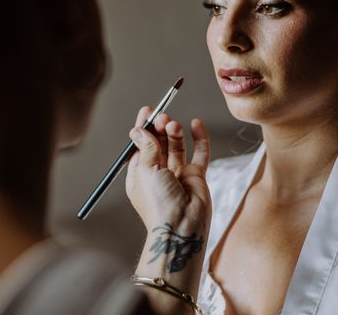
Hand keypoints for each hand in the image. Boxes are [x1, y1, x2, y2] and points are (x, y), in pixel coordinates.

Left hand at [125, 106, 211, 232]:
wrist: (180, 227)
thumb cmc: (158, 203)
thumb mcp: (146, 170)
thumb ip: (146, 147)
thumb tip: (139, 130)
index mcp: (139, 174)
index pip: (141, 145)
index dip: (144, 127)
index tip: (148, 111)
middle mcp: (158, 173)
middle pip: (159, 143)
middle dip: (160, 128)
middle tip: (163, 116)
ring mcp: (178, 174)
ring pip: (177, 146)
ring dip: (175, 133)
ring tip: (174, 125)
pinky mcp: (196, 176)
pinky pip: (199, 153)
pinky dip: (199, 138)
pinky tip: (195, 124)